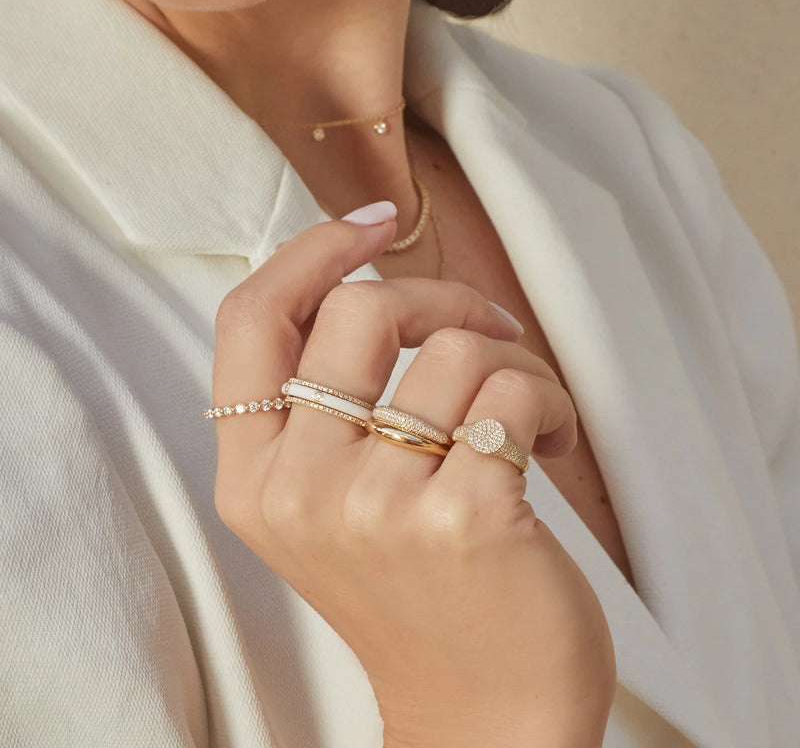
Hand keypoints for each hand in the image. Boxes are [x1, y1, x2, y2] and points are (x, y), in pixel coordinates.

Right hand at [212, 201, 615, 747]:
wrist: (477, 714)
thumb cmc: (413, 594)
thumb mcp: (328, 505)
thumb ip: (320, 409)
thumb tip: (359, 285)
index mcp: (254, 478)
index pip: (252, 320)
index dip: (310, 253)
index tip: (371, 224)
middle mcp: (300, 488)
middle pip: (362, 311)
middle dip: (442, 299)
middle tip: (486, 328)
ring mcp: (376, 506)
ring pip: (455, 349)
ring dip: (512, 360)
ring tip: (528, 411)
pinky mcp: (462, 517)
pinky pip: (515, 393)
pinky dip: (552, 401)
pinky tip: (552, 441)